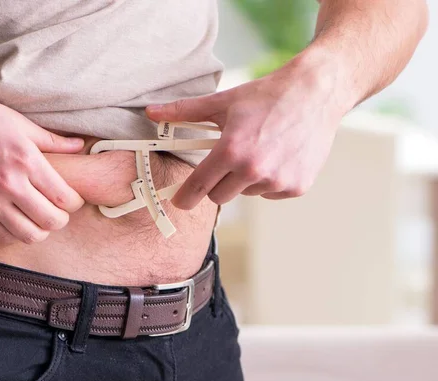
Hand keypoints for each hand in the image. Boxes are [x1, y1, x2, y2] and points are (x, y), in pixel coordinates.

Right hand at [0, 83, 85, 243]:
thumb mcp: (17, 122)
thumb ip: (52, 140)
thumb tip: (80, 145)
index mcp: (26, 160)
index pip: (65, 198)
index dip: (75, 202)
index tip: (72, 198)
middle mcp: (9, 183)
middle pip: (51, 221)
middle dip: (62, 219)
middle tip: (59, 211)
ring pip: (28, 235)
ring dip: (40, 231)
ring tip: (38, 219)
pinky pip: (1, 235)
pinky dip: (15, 233)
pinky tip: (17, 221)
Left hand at [146, 57, 345, 208]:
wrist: (315, 92)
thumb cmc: (266, 96)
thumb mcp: (222, 101)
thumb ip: (183, 111)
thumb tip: (151, 112)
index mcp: (231, 151)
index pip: (197, 186)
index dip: (185, 197)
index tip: (180, 202)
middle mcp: (254, 170)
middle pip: (218, 196)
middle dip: (217, 181)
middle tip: (229, 159)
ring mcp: (277, 181)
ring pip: (245, 194)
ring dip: (245, 180)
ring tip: (260, 151)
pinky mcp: (296, 187)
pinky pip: (269, 194)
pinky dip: (269, 181)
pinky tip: (278, 157)